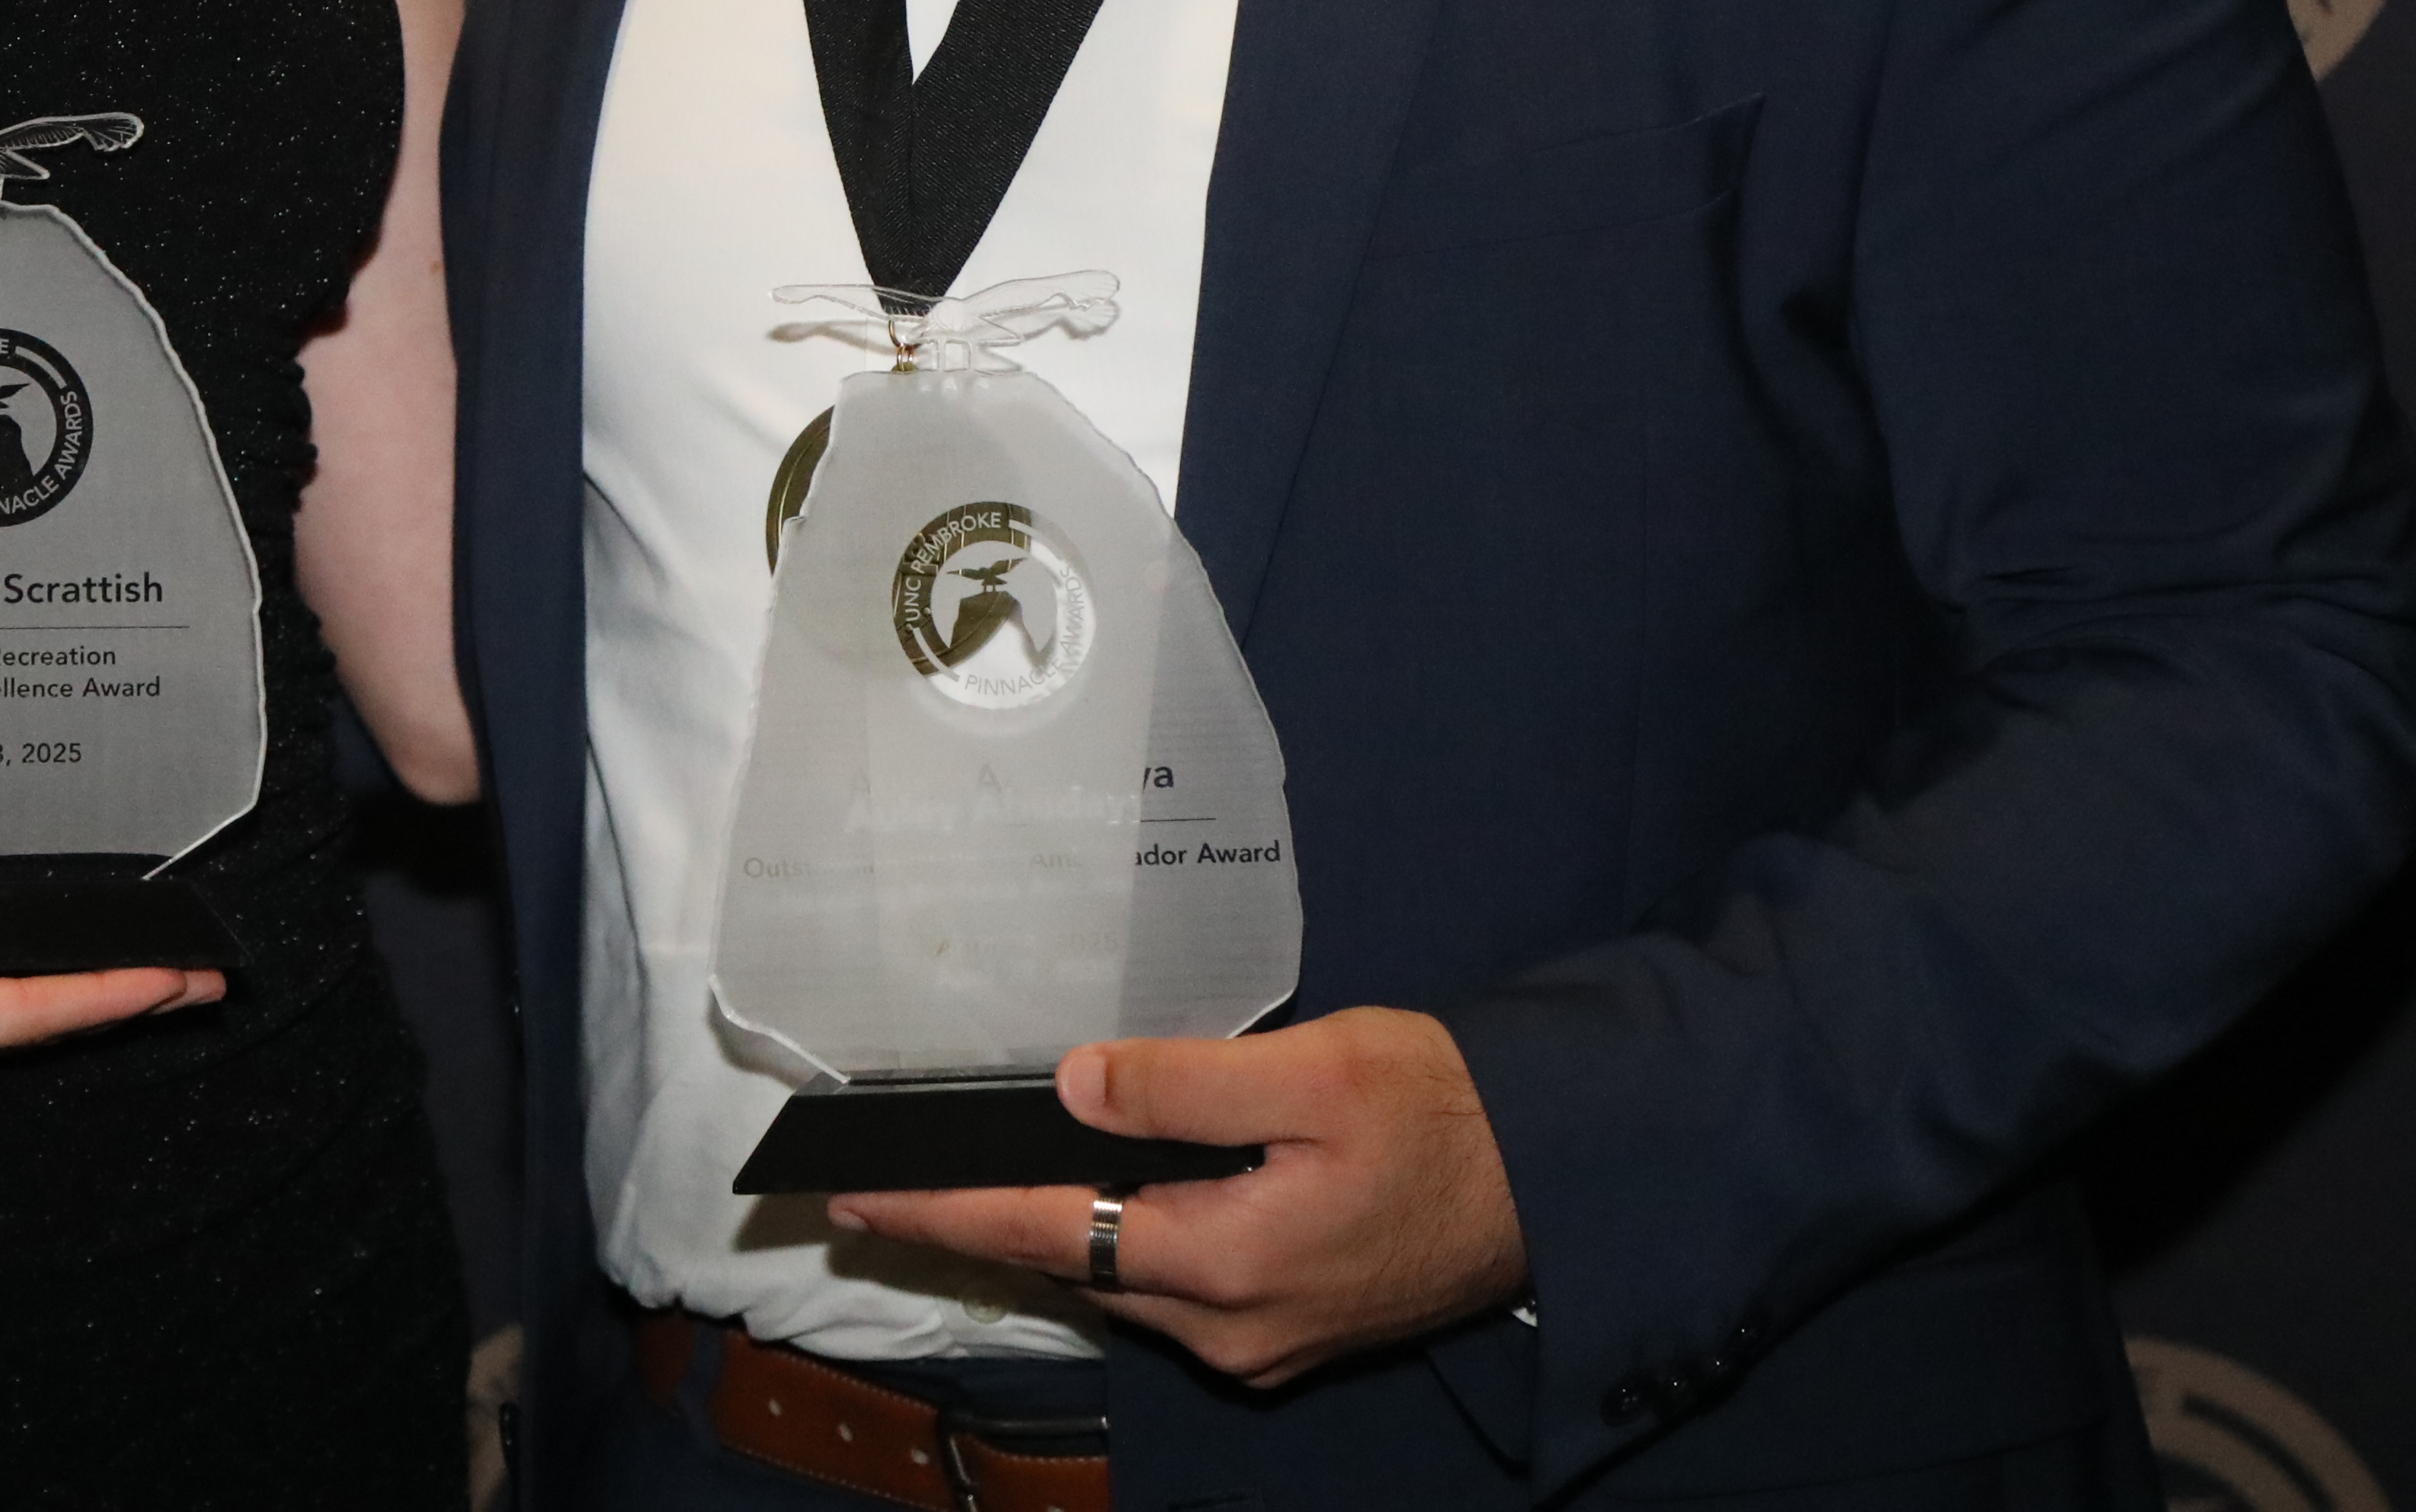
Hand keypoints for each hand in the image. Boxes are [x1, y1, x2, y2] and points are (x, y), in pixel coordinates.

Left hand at [824, 1008, 1527, 1386]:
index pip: (1049, 1234)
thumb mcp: (1317, 1071)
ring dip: (1058, 1231)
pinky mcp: (1291, 1334)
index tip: (857, 1199)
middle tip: (896, 1181)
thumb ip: (1187, 1084)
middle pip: (1076, 1267)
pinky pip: (1175, 1291)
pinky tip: (1101, 1196)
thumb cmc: (1445, 1112)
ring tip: (980, 1178)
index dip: (946, 1214)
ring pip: (1125, 1283)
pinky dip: (1124, 1243)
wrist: (1558, 1179)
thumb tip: (1075, 1088)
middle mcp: (1230, 1328)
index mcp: (1225, 1262)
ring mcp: (1262, 1343)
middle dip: (984, 1224)